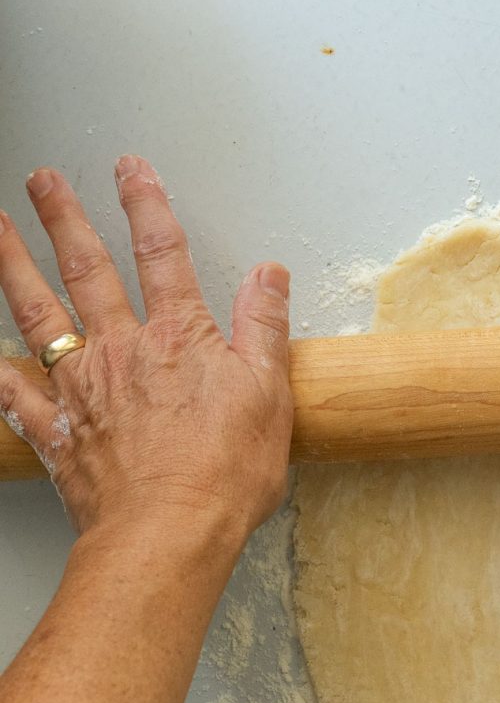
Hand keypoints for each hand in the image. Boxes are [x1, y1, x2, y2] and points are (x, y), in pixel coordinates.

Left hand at [0, 156, 292, 542]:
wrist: (170, 534)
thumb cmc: (224, 473)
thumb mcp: (270, 394)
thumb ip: (264, 326)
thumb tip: (268, 274)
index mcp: (178, 337)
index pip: (161, 253)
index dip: (146, 204)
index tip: (130, 168)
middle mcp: (122, 351)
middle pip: (88, 270)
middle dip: (64, 219)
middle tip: (43, 183)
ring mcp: (82, 390)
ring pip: (38, 314)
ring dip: (13, 266)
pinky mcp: (59, 433)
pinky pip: (16, 394)